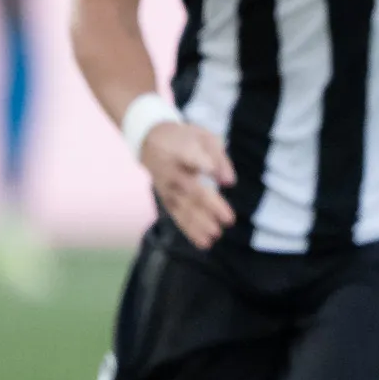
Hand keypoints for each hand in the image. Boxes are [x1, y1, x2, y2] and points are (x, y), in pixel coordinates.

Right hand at [139, 119, 236, 247]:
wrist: (148, 139)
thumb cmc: (184, 138)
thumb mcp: (204, 137)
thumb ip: (219, 157)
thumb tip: (229, 182)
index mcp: (180, 149)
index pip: (191, 157)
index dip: (203, 164)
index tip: (211, 170)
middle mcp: (171, 171)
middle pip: (190, 189)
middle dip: (209, 205)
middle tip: (228, 219)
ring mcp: (166, 187)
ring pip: (182, 207)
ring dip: (199, 223)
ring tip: (216, 236)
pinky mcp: (166, 198)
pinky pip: (177, 215)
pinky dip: (190, 230)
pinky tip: (205, 242)